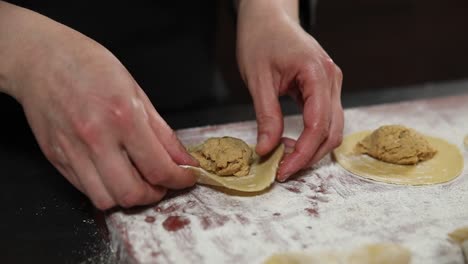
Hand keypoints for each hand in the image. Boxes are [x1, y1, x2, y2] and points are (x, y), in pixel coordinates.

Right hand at [0, 3, 196, 208]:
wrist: (42, 59)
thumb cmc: (91, 68)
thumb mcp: (137, 93)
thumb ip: (163, 133)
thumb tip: (183, 160)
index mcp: (123, 117)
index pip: (158, 168)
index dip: (179, 180)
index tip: (186, 178)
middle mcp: (96, 138)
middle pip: (131, 194)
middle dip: (155, 195)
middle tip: (162, 183)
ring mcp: (72, 151)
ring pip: (106, 200)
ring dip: (128, 197)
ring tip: (137, 180)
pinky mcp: (56, 159)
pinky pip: (85, 190)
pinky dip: (105, 189)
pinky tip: (114, 173)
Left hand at [236, 0, 343, 180]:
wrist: (268, 17)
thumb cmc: (261, 39)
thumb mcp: (258, 79)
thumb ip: (266, 116)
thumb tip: (267, 149)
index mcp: (317, 73)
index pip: (318, 125)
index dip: (302, 153)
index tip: (282, 171)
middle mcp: (332, 79)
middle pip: (332, 132)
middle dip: (308, 156)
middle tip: (282, 171)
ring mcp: (331, 83)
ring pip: (332, 129)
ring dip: (311, 149)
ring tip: (284, 159)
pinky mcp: (324, 88)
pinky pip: (325, 119)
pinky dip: (311, 137)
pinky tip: (291, 144)